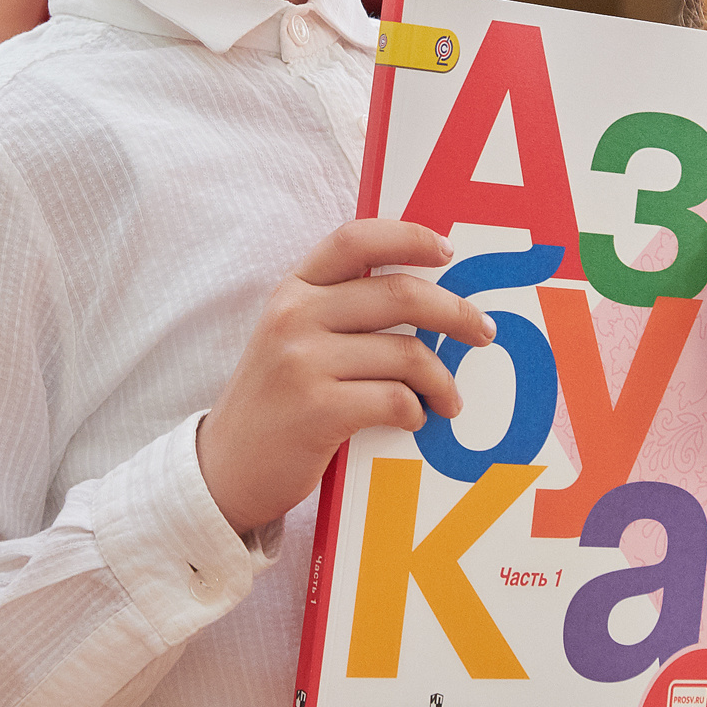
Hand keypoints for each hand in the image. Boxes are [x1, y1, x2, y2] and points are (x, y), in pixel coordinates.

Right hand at [198, 221, 494, 535]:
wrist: (224, 468)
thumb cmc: (274, 401)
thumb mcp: (290, 338)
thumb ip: (339, 310)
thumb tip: (427, 298)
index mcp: (293, 290)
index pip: (355, 239)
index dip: (408, 237)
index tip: (446, 252)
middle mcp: (294, 316)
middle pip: (400, 295)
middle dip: (455, 314)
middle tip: (482, 332)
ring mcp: (303, 362)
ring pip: (407, 354)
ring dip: (442, 380)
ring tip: (448, 399)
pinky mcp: (317, 409)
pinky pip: (395, 399)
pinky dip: (416, 412)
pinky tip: (413, 419)